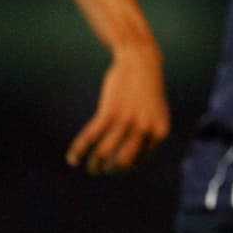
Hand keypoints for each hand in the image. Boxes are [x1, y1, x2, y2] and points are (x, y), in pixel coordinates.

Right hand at [67, 44, 170, 174]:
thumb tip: (127, 160)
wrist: (141, 62)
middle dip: (111, 169)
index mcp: (160, 132)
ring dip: (95, 164)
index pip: (139, 159)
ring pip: (105, 152)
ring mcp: (128, 120)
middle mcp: (145, 129)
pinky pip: (91, 137)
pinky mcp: (110, 112)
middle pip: (123, 161)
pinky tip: (72, 158)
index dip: (125, 165)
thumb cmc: (146, 90)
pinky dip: (79, 149)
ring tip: (91, 168)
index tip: (114, 165)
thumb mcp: (154, 113)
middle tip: (103, 170)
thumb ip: (147, 133)